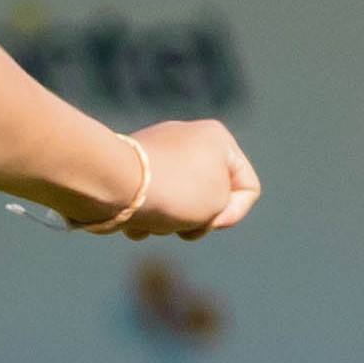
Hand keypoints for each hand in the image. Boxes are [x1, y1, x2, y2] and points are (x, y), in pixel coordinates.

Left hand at [116, 119, 260, 239]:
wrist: (115, 184)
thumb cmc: (176, 191)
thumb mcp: (221, 203)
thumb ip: (224, 205)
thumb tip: (188, 208)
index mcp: (218, 138)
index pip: (248, 187)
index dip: (234, 212)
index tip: (213, 220)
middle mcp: (188, 137)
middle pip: (210, 196)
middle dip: (198, 220)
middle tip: (183, 225)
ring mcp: (157, 152)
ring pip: (179, 203)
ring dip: (170, 223)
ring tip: (154, 219)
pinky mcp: (131, 170)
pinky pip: (150, 203)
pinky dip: (146, 218)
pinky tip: (134, 221)